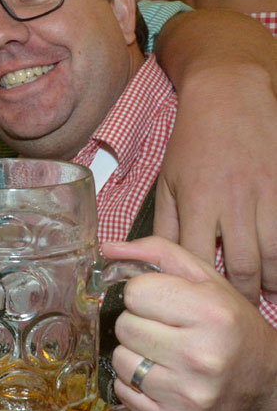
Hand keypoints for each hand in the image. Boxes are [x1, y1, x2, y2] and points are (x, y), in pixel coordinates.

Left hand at [107, 237, 276, 410]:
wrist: (266, 384)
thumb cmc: (232, 326)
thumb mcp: (207, 280)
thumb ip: (158, 253)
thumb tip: (108, 249)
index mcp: (211, 314)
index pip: (135, 292)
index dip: (143, 294)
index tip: (162, 302)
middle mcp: (201, 355)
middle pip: (124, 326)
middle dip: (138, 323)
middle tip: (164, 329)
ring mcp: (188, 392)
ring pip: (119, 359)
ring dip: (134, 353)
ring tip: (163, 353)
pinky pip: (123, 391)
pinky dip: (133, 382)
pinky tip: (161, 376)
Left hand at [154, 9, 276, 303]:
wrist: (230, 96)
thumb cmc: (193, 141)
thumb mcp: (167, 179)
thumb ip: (163, 222)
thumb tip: (146, 258)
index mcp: (196, 201)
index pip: (196, 258)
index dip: (200, 288)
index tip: (200, 306)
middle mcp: (232, 202)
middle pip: (242, 265)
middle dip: (243, 296)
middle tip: (240, 314)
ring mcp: (265, 195)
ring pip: (274, 254)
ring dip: (272, 282)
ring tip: (268, 297)